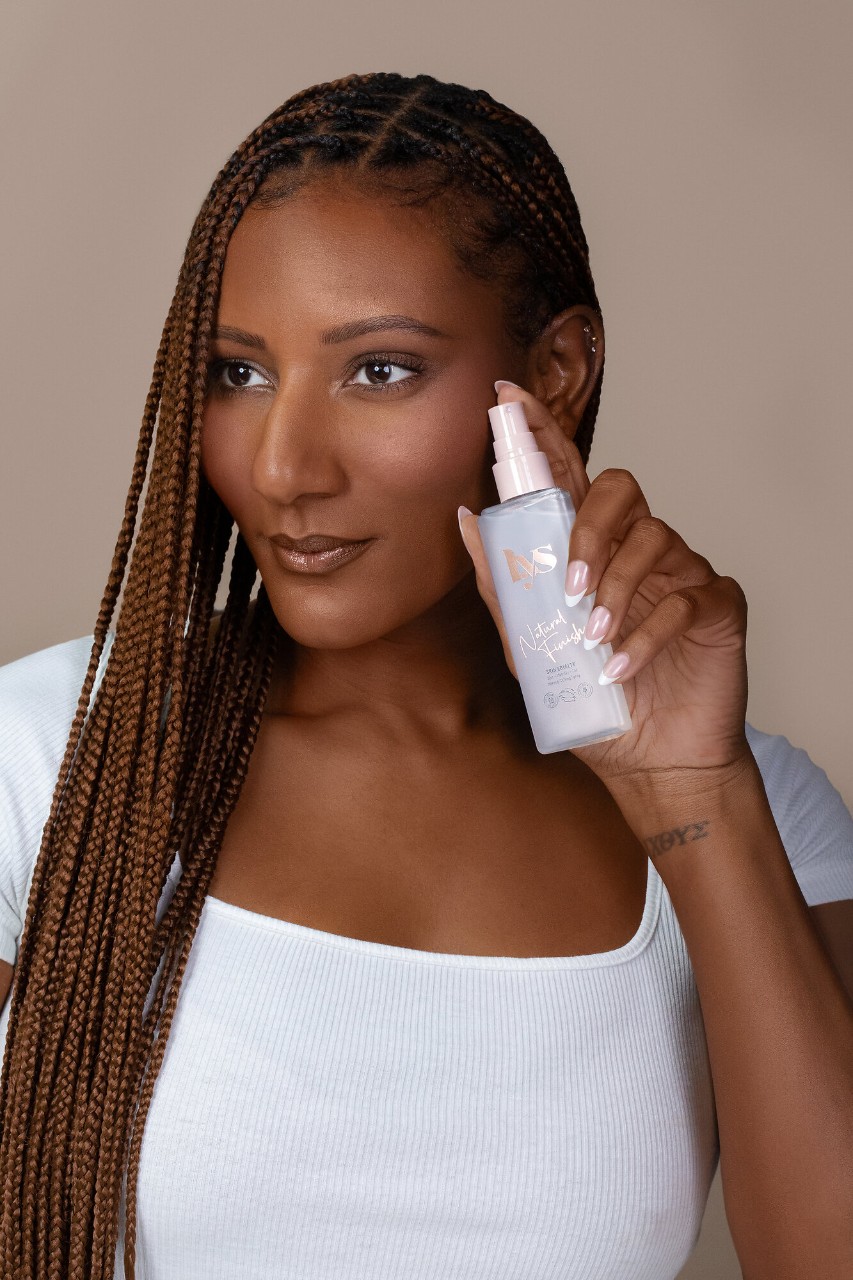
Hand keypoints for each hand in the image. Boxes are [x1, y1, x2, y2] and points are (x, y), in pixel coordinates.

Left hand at [458, 384, 751, 792]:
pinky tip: (621, 666)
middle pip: (617, 487)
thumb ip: (501, 585)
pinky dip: (645, 633)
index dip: (541, 434)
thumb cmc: (595, 701)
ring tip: (592, 637)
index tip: (507, 399)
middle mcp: (636, 548)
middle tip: (569, 582)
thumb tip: (465, 521)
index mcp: (591, 550)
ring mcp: (680, 571)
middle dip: (588, 527)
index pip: (567, 477)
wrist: (650, 763)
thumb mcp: (530, 649)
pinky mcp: (717, 603)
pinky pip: (684, 596)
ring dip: (615, 588)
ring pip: (652, 537)